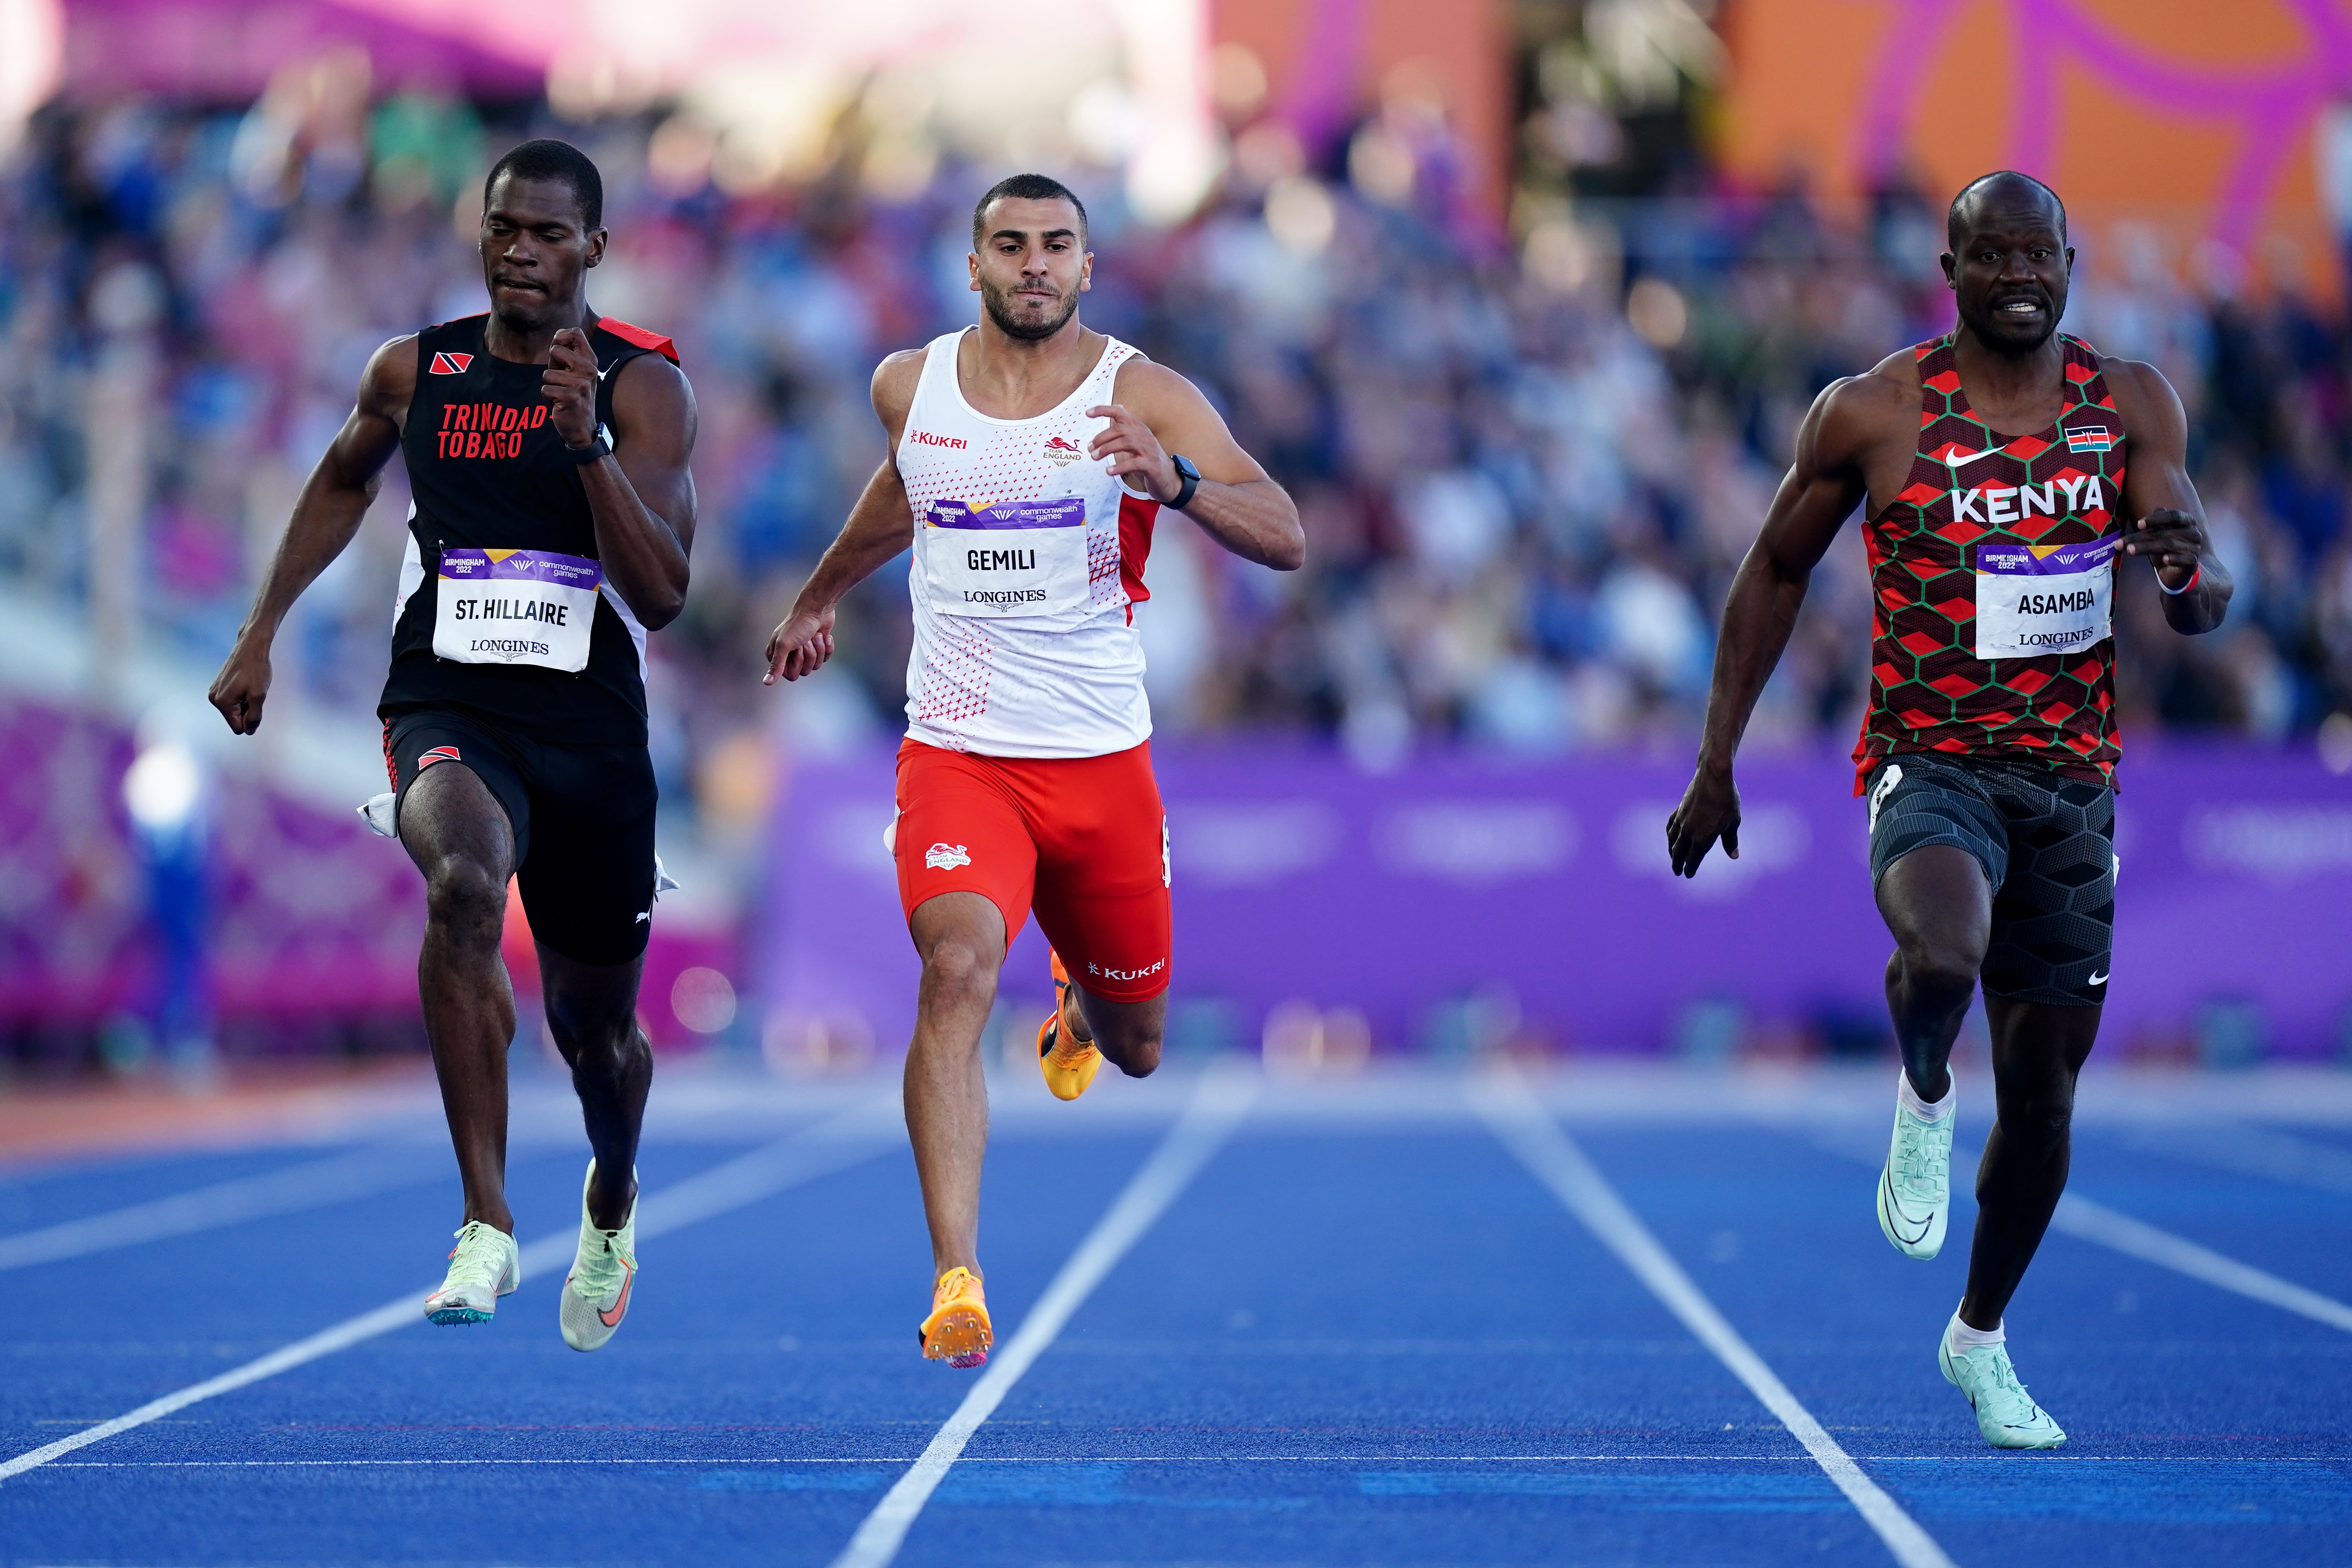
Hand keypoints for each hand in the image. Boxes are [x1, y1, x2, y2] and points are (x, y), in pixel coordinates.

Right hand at [208, 633, 273, 734]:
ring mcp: (214, 691)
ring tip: (250, 686)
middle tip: (254, 693)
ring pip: (235, 709)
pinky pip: (232, 700)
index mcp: (222, 703)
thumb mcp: (259, 696)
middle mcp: (214, 699)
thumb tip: (248, 731)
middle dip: (248, 710)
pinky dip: (242, 695)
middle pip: (235, 719)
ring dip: (246, 703)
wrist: (251, 647)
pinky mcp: (218, 685)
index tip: (256, 704)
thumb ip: (254, 716)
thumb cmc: (256, 670)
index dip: (251, 720)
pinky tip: (246, 682)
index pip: (238, 727)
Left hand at [544, 327, 599, 448]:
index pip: (575, 333)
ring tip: (561, 393)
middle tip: (561, 379)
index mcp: (590, 360)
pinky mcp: (571, 397)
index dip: (561, 338)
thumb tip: (559, 335)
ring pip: (547, 373)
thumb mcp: (576, 371)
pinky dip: (547, 397)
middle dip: (552, 365)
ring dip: (549, 385)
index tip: (559, 353)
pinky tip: (559, 403)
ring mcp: (581, 384)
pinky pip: (545, 389)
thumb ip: (569, 353)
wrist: (582, 427)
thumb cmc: (574, 395)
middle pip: (556, 350)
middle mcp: (589, 370)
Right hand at [763, 602, 836, 684]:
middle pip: (805, 671)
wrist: (817, 608)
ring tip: (814, 636)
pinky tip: (823, 635)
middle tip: (805, 640)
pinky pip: (826, 658)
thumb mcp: (784, 645)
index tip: (796, 648)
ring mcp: (804, 652)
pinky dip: (827, 646)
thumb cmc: (798, 624)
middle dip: (809, 655)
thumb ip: (776, 665)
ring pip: (816, 665)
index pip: (791, 675)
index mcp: (776, 655)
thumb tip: (766, 683)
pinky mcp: (818, 648)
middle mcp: (789, 655)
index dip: (797, 663)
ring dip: (818, 649)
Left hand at [1085, 403, 1176, 501]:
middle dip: (1102, 437)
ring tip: (1095, 457)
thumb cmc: (1148, 460)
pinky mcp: (1152, 465)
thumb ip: (1125, 429)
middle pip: (1120, 429)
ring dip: (1107, 449)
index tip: (1088, 413)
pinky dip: (1119, 467)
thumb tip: (1116, 411)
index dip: (1104, 410)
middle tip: (1090, 448)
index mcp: (1138, 428)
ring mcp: (1149, 450)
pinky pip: (1134, 463)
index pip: (1121, 413)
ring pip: (1126, 443)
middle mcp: (1144, 436)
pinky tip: (1109, 471)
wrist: (1168, 478)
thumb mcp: (1136, 442)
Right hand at [1666, 762, 1740, 877]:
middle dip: (1677, 863)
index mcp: (1702, 838)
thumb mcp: (1733, 822)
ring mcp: (1682, 820)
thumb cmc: (1726, 800)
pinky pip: (1671, 825)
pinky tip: (1670, 835)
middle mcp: (1689, 832)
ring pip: (1672, 840)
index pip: (1693, 859)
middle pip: (1679, 852)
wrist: (1713, 776)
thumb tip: (1734, 856)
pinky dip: (1669, 833)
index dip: (1690, 868)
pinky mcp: (1679, 809)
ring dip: (1671, 850)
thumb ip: (1730, 841)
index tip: (1688, 874)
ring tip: (1672, 856)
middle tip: (1677, 871)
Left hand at [2124, 506, 2204, 589]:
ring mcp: (2194, 547)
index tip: (2138, 525)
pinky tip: (2164, 559)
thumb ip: (2151, 527)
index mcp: (2186, 521)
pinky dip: (2174, 559)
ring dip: (2147, 547)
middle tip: (2121, 543)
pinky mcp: (2193, 561)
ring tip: (2130, 550)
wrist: (2176, 572)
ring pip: (2169, 545)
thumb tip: (2140, 523)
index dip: (2156, 519)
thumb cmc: (2165, 549)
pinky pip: (2184, 559)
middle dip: (2140, 537)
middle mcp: (2193, 532)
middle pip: (2164, 532)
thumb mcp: (2156, 535)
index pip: (2173, 516)